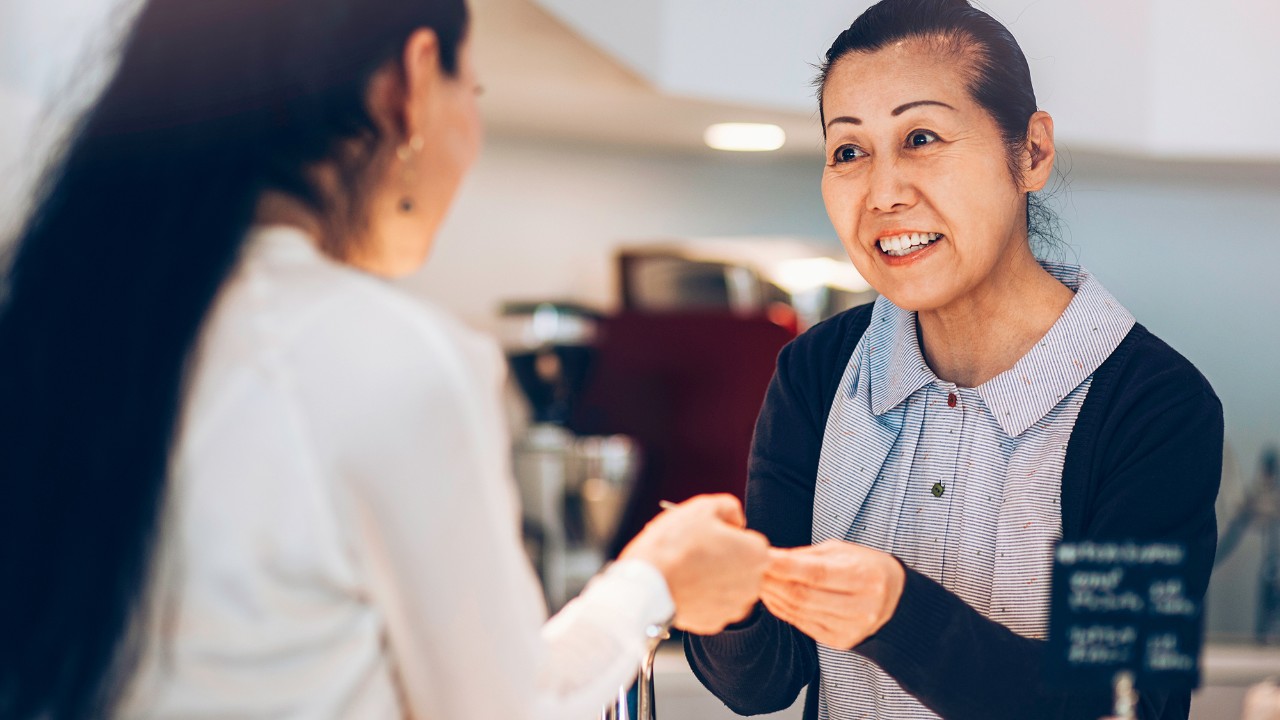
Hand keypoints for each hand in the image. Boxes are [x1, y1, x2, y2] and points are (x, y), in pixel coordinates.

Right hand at [619, 494, 768, 634]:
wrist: (647, 584)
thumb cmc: (675, 544)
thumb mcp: (703, 507)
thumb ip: (729, 508)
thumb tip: (735, 519)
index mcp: (756, 554)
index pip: (750, 540)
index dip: (728, 535)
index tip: (709, 536)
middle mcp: (753, 584)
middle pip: (743, 566)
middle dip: (725, 559)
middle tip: (697, 551)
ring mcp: (734, 606)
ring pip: (729, 587)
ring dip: (715, 578)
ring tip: (688, 568)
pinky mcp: (715, 623)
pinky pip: (713, 604)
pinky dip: (701, 597)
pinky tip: (684, 586)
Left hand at [760, 539, 904, 648]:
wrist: (895, 600)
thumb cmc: (865, 567)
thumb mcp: (843, 552)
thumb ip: (808, 555)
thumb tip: (772, 558)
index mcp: (866, 578)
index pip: (817, 573)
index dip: (785, 566)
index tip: (763, 556)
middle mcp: (862, 607)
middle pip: (804, 596)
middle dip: (773, 582)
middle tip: (752, 568)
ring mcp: (851, 629)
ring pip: (799, 612)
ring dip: (773, 596)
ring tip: (758, 580)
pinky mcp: (841, 641)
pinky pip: (803, 625)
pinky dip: (783, 610)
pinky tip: (772, 597)